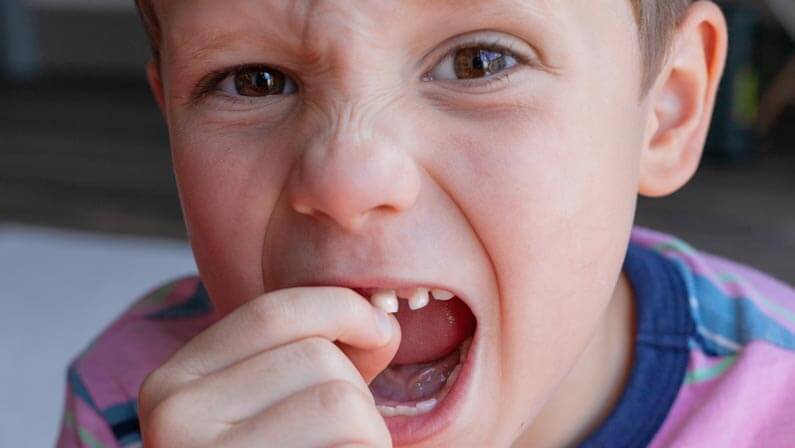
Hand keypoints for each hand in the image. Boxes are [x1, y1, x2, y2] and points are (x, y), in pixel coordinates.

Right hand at [138, 287, 400, 446]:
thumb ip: (300, 358)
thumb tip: (379, 320)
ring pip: (343, 403)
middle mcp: (175, 420)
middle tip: (330, 442)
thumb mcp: (262, 408)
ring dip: (365, 436)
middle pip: (320, 360)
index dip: (343, 309)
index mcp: (172, 385)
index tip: (379, 332)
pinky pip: (354, 447)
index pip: (275, 309)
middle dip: (355, 396)